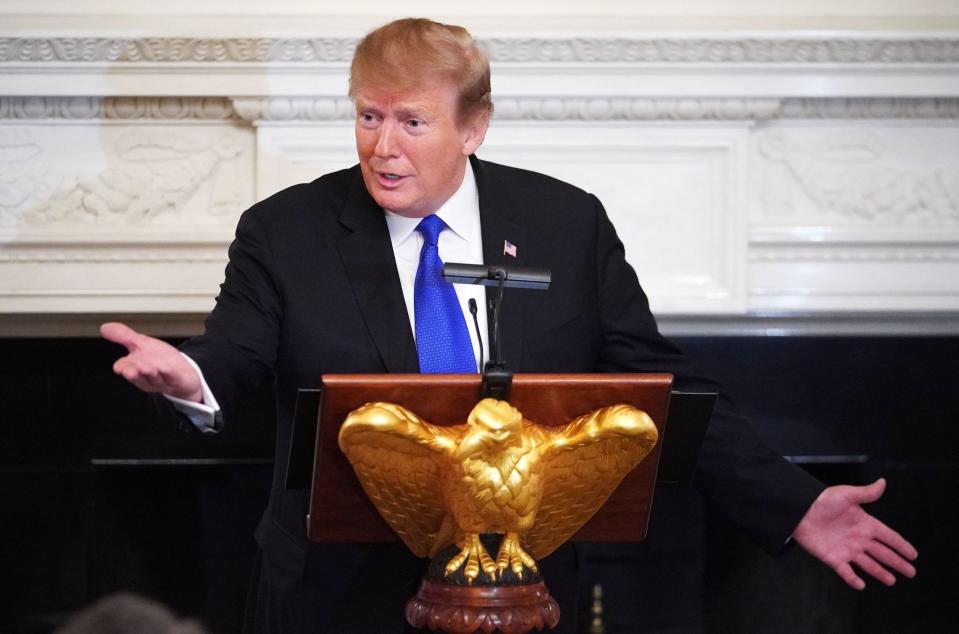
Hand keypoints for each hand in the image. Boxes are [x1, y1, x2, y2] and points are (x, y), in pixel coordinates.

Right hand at [101, 321, 202, 402]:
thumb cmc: (161, 359)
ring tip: (147, 367)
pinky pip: (173, 378)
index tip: (119, 366)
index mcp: (136, 368)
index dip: (123, 366)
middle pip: (138, 375)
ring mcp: (163, 380)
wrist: (184, 373)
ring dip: (150, 373)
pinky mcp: (178, 381)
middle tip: (130, 370)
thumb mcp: (142, 344)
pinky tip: (167, 368)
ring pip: (154, 378)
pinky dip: (170, 373)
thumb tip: (104, 327)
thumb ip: (124, 336)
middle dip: (134, 372)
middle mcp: (147, 377)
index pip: (124, 368)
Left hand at [793, 478, 916, 589]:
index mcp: (864, 524)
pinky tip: (861, 585)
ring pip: (868, 564)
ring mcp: (846, 549)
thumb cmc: (821, 501)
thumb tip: (882, 482)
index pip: (888, 536)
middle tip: (911, 571)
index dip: (901, 545)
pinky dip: (853, 579)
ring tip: (892, 580)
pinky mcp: (833, 558)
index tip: (913, 554)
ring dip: (880, 572)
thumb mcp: (846, 495)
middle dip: (897, 562)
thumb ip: (866, 493)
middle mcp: (858, 538)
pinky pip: (846, 571)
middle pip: (883, 553)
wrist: (799, 511)